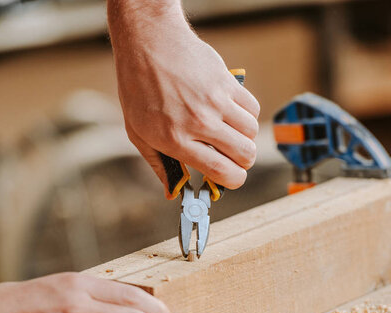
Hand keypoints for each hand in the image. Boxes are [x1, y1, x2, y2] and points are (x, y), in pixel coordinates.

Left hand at [109, 4, 259, 196]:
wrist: (148, 42)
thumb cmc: (139, 89)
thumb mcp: (138, 133)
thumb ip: (159, 164)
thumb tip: (172, 191)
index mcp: (175, 139)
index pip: (221, 170)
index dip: (233, 181)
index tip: (232, 178)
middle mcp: (199, 121)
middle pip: (245, 154)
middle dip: (243, 162)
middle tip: (233, 157)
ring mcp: (215, 100)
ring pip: (252, 132)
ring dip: (245, 138)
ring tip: (229, 133)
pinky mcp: (226, 82)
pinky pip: (252, 107)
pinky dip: (247, 115)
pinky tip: (231, 113)